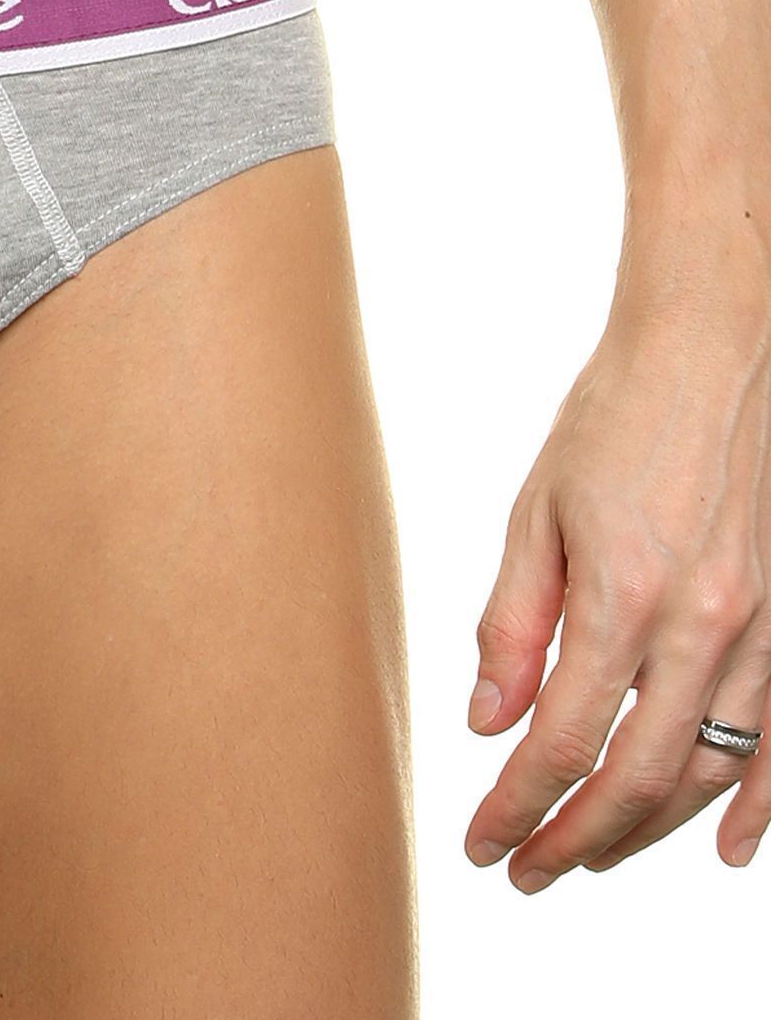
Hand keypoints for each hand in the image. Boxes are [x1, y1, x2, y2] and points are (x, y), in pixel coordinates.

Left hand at [463, 287, 770, 890]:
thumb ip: (514, 621)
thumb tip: (488, 720)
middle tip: (525, 869)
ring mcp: (762, 630)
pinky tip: (723, 849)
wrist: (716, 355)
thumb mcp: (537, 510)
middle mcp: (704, 628)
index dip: (517, 805)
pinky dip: (759, 806)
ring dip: (645, 828)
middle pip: (636, 777)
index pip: (560, 741)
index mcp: (624, 598)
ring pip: (709, 773)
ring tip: (587, 854)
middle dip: (573, 836)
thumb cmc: (615, 419)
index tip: (482, 842)